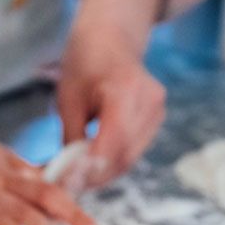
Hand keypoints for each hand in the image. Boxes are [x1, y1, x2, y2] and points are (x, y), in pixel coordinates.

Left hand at [57, 20, 165, 190]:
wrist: (111, 37)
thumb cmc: (84, 62)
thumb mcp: (68, 99)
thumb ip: (71, 139)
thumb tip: (67, 178)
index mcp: (126, 89)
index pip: (112, 142)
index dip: (90, 169)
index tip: (66, 184)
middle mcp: (150, 101)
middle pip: (123, 155)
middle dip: (93, 177)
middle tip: (66, 187)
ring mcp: (157, 111)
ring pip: (129, 158)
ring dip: (102, 174)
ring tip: (75, 178)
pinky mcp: (156, 119)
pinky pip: (133, 151)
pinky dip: (112, 163)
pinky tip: (91, 165)